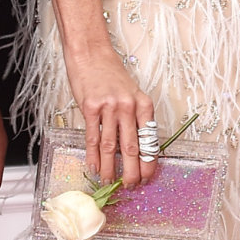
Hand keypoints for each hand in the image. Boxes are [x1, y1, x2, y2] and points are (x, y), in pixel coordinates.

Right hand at [65, 42, 157, 187]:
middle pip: (132, 147)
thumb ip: (135, 119)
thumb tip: (135, 150)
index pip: (149, 141)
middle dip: (132, 171)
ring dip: (110, 168)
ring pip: (110, 146)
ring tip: (110, 182)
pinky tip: (94, 167)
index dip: (149, 163)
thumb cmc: (111, 74)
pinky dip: (93, 156)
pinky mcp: (90, 107)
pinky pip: (92, 138)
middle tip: (131, 186)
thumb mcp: (132, 94)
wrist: (91, 53)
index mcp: (144, 105)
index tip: (148, 178)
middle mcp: (129, 107)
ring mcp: (109, 107)